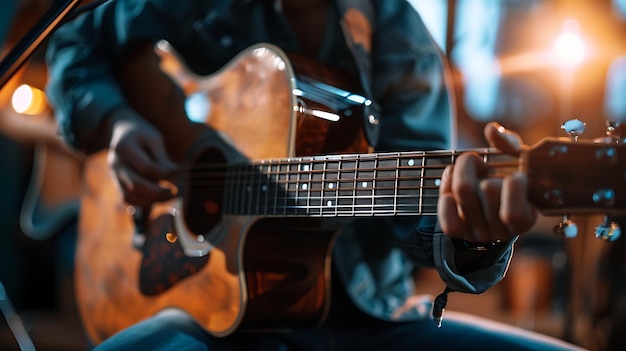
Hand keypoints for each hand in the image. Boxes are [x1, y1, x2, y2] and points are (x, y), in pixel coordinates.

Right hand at [107, 108, 177, 207]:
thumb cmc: (142, 135)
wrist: (122, 133)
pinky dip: (142, 203)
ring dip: (151, 201)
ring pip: (129, 196)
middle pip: (136, 185)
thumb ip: (162, 158)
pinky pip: (127, 200)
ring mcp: (114, 175)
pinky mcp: (117, 184)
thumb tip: (175, 175)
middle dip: (158, 193)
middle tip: (174, 193)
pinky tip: (157, 199)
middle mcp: (116, 164)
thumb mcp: (154, 139)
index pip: (147, 168)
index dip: (165, 174)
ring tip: (168, 196)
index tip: (179, 174)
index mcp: (124, 148)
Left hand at [437, 122, 537, 242]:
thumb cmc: (509, 178)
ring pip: (464, 195)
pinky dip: (445, 200)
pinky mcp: (460, 233)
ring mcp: (480, 234)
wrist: (493, 202)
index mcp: (525, 218)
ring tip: (467, 170)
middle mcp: (502, 232)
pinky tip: (450, 188)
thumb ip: (509, 145)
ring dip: (462, 172)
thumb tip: (491, 130)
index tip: (517, 174)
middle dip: (484, 170)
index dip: (514, 186)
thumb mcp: (517, 161)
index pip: (513, 213)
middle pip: (487, 191)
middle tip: (484, 168)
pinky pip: (448, 223)